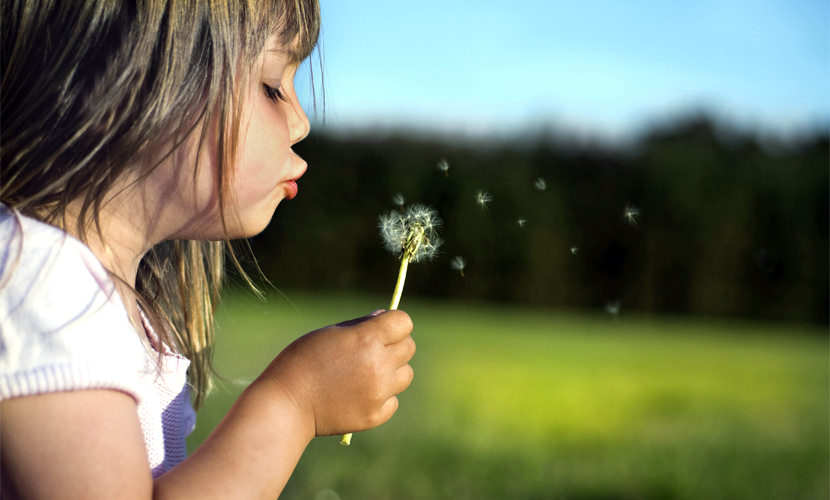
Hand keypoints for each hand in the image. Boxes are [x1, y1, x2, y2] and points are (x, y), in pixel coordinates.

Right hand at [255, 310, 414, 437]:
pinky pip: (393, 400)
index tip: (382, 327)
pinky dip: (382, 397)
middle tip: (372, 350)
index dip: (394, 322)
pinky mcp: (375, 415)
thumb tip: (385, 319)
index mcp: (367, 340)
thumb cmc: (302, 361)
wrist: (287, 404)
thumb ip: (361, 326)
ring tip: (366, 373)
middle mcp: (378, 365)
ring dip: (392, 371)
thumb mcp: (330, 333)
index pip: (403, 322)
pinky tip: (360, 394)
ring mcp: (379, 392)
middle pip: (409, 347)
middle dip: (394, 344)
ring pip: (405, 375)